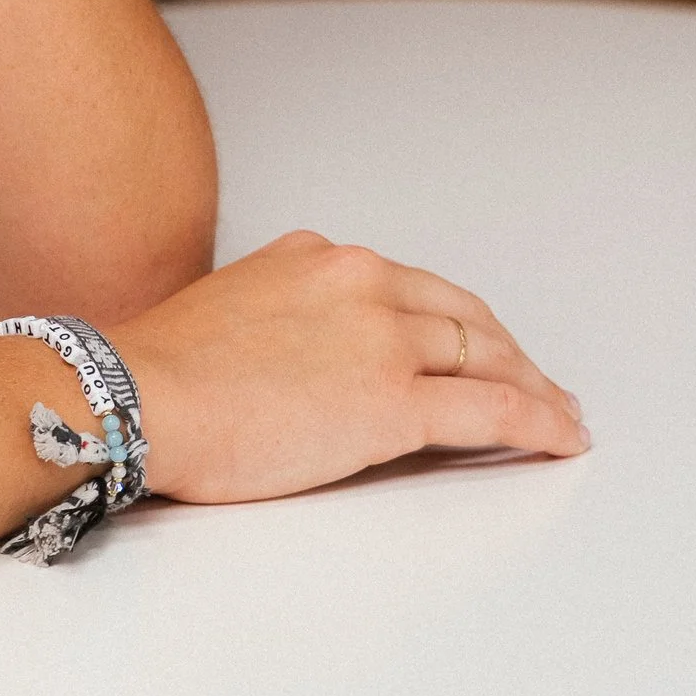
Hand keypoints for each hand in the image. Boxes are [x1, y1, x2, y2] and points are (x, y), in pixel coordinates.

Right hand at [109, 231, 588, 501]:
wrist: (135, 395)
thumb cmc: (158, 372)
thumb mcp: (229, 309)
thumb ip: (282, 319)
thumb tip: (302, 362)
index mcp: (316, 258)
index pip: (410, 287)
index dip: (455, 321)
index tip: (470, 345)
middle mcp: (359, 282)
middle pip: (463, 316)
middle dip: (506, 352)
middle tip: (535, 383)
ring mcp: (382, 339)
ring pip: (486, 357)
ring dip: (533, 387)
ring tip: (560, 415)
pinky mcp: (395, 401)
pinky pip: (490, 410)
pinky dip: (538, 422)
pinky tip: (560, 437)